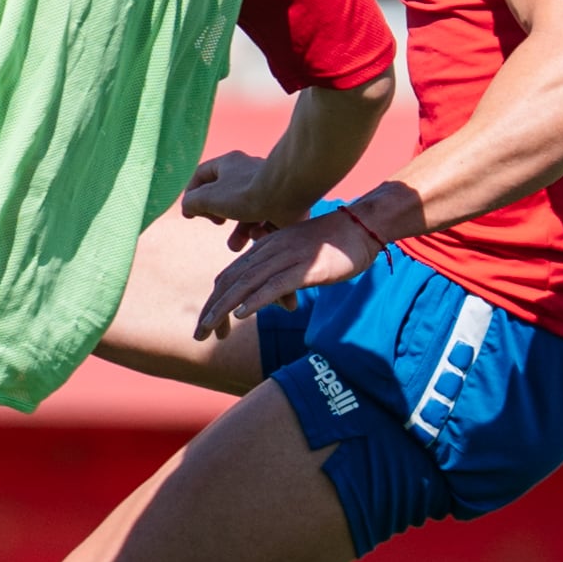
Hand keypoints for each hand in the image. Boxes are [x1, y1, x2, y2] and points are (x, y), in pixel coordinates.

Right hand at [175, 148, 287, 245]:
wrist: (287, 193)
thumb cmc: (245, 192)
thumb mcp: (208, 198)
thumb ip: (192, 202)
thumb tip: (189, 208)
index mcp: (229, 164)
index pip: (202, 175)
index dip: (192, 194)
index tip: (190, 213)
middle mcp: (249, 173)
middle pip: (227, 196)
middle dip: (219, 218)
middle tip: (218, 224)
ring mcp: (269, 189)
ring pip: (249, 213)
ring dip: (240, 232)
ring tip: (236, 247)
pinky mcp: (285, 204)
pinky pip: (268, 220)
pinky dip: (262, 230)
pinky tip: (260, 233)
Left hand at [198, 211, 379, 339]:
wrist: (363, 226)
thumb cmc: (336, 245)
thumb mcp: (302, 261)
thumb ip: (287, 279)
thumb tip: (281, 304)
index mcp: (266, 247)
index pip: (231, 276)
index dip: (216, 301)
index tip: (209, 325)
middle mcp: (269, 250)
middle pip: (231, 281)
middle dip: (212, 309)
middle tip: (199, 335)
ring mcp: (286, 257)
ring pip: (246, 284)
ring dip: (224, 308)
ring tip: (208, 328)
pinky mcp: (304, 267)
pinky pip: (274, 284)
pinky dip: (255, 300)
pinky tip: (241, 314)